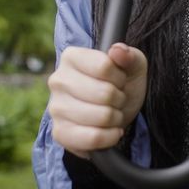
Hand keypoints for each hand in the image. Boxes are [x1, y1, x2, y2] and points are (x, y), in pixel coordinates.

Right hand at [47, 43, 147, 157]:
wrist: (113, 112)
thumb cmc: (120, 84)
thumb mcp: (132, 66)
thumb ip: (129, 55)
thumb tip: (118, 50)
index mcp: (71, 57)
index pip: (104, 66)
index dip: (120, 77)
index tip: (118, 80)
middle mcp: (58, 80)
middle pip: (104, 93)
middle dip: (119, 99)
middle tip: (115, 99)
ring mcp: (56, 108)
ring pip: (101, 117)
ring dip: (115, 117)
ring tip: (111, 112)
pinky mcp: (59, 133)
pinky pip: (93, 138)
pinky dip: (110, 137)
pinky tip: (110, 130)